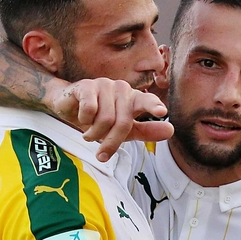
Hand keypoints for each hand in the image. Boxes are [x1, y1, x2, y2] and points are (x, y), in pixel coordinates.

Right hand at [48, 78, 173, 160]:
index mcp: (134, 99)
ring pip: (105, 119)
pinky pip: (89, 109)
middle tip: (102, 154)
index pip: (147, 101)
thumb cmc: (100, 119)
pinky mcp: (86, 86)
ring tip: (89, 133)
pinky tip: (81, 118)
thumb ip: (146, 131)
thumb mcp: (125, 130)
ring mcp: (104, 85)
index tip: (162, 112)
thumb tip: (171, 130)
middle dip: (111, 142)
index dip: (153, 106)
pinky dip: (84, 120)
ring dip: (94, 133)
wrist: (69, 107)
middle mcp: (122, 89)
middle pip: (123, 122)